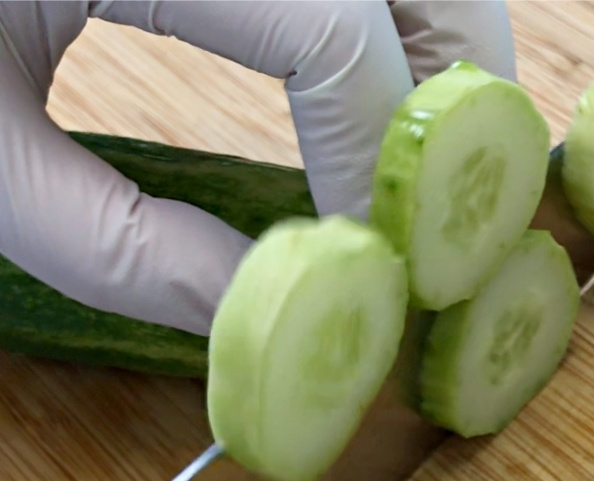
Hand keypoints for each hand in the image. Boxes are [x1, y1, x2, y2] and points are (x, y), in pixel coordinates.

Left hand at [0, 0, 517, 335]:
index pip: (332, 33)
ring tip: (411, 155)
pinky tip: (370, 79)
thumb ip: (110, 244)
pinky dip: (398, 15)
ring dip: (441, 53)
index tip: (377, 261)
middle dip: (454, 102)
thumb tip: (262, 309)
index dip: (378, 163)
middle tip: (435, 212)